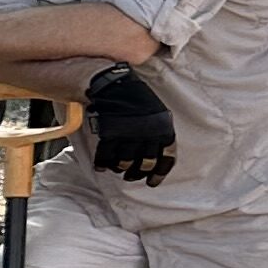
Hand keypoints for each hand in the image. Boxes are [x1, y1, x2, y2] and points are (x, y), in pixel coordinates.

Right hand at [86, 60, 175, 182]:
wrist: (114, 84)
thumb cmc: (135, 98)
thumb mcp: (156, 113)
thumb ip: (157, 133)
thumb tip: (155, 154)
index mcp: (163, 128)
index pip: (166, 157)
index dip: (159, 173)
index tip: (152, 183)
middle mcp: (149, 133)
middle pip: (145, 163)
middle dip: (137, 172)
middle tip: (131, 176)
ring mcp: (130, 134)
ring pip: (126, 162)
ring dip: (121, 168)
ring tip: (117, 168)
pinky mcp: (111, 134)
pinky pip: (107, 156)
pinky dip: (103, 163)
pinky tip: (101, 166)